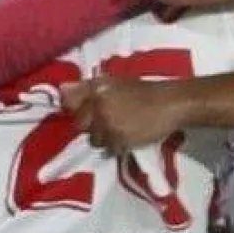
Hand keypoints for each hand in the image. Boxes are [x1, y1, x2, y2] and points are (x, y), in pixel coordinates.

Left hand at [60, 76, 190, 153]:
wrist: (172, 104)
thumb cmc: (145, 90)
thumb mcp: (115, 82)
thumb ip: (87, 87)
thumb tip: (61, 89)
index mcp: (96, 90)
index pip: (68, 101)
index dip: (76, 107)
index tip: (86, 109)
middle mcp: (98, 108)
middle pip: (79, 125)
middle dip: (91, 125)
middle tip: (109, 120)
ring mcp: (108, 126)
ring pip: (94, 139)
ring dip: (104, 137)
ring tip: (121, 129)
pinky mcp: (119, 142)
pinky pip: (108, 149)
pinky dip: (117, 146)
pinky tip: (129, 136)